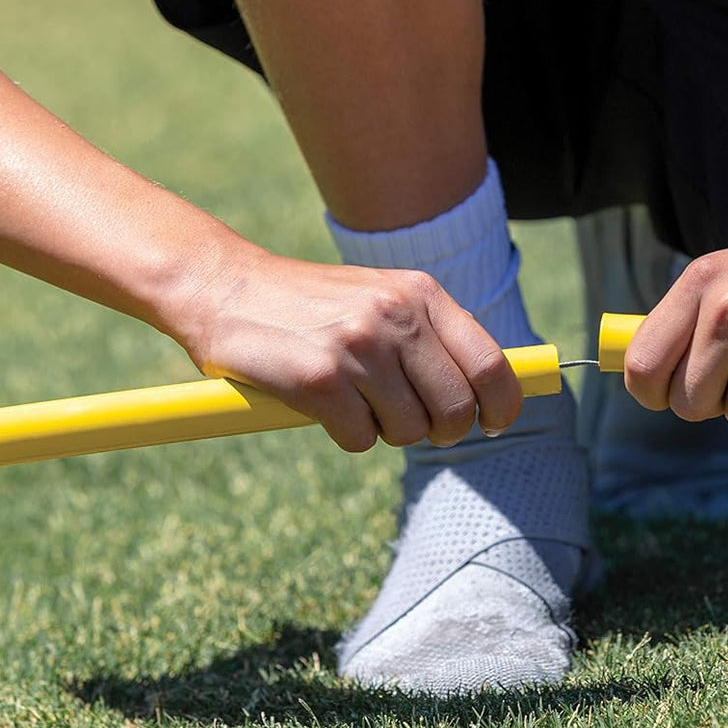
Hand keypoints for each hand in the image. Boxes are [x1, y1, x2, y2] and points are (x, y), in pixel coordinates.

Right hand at [173, 249, 522, 451]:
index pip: (491, 363)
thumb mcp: (381, 296)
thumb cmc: (310, 303)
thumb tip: (490, 389)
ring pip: (409, 432)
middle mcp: (395, 316)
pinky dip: (346, 434)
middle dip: (441, 431)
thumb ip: (432, 334)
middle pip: (456, 409)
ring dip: (385, 430)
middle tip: (412, 423)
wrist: (223, 287)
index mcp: (420, 293)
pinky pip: (361, 440)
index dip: (503, 404)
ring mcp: (358, 348)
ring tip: (355, 399)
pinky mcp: (320, 381)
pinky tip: (322, 404)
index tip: (496, 421)